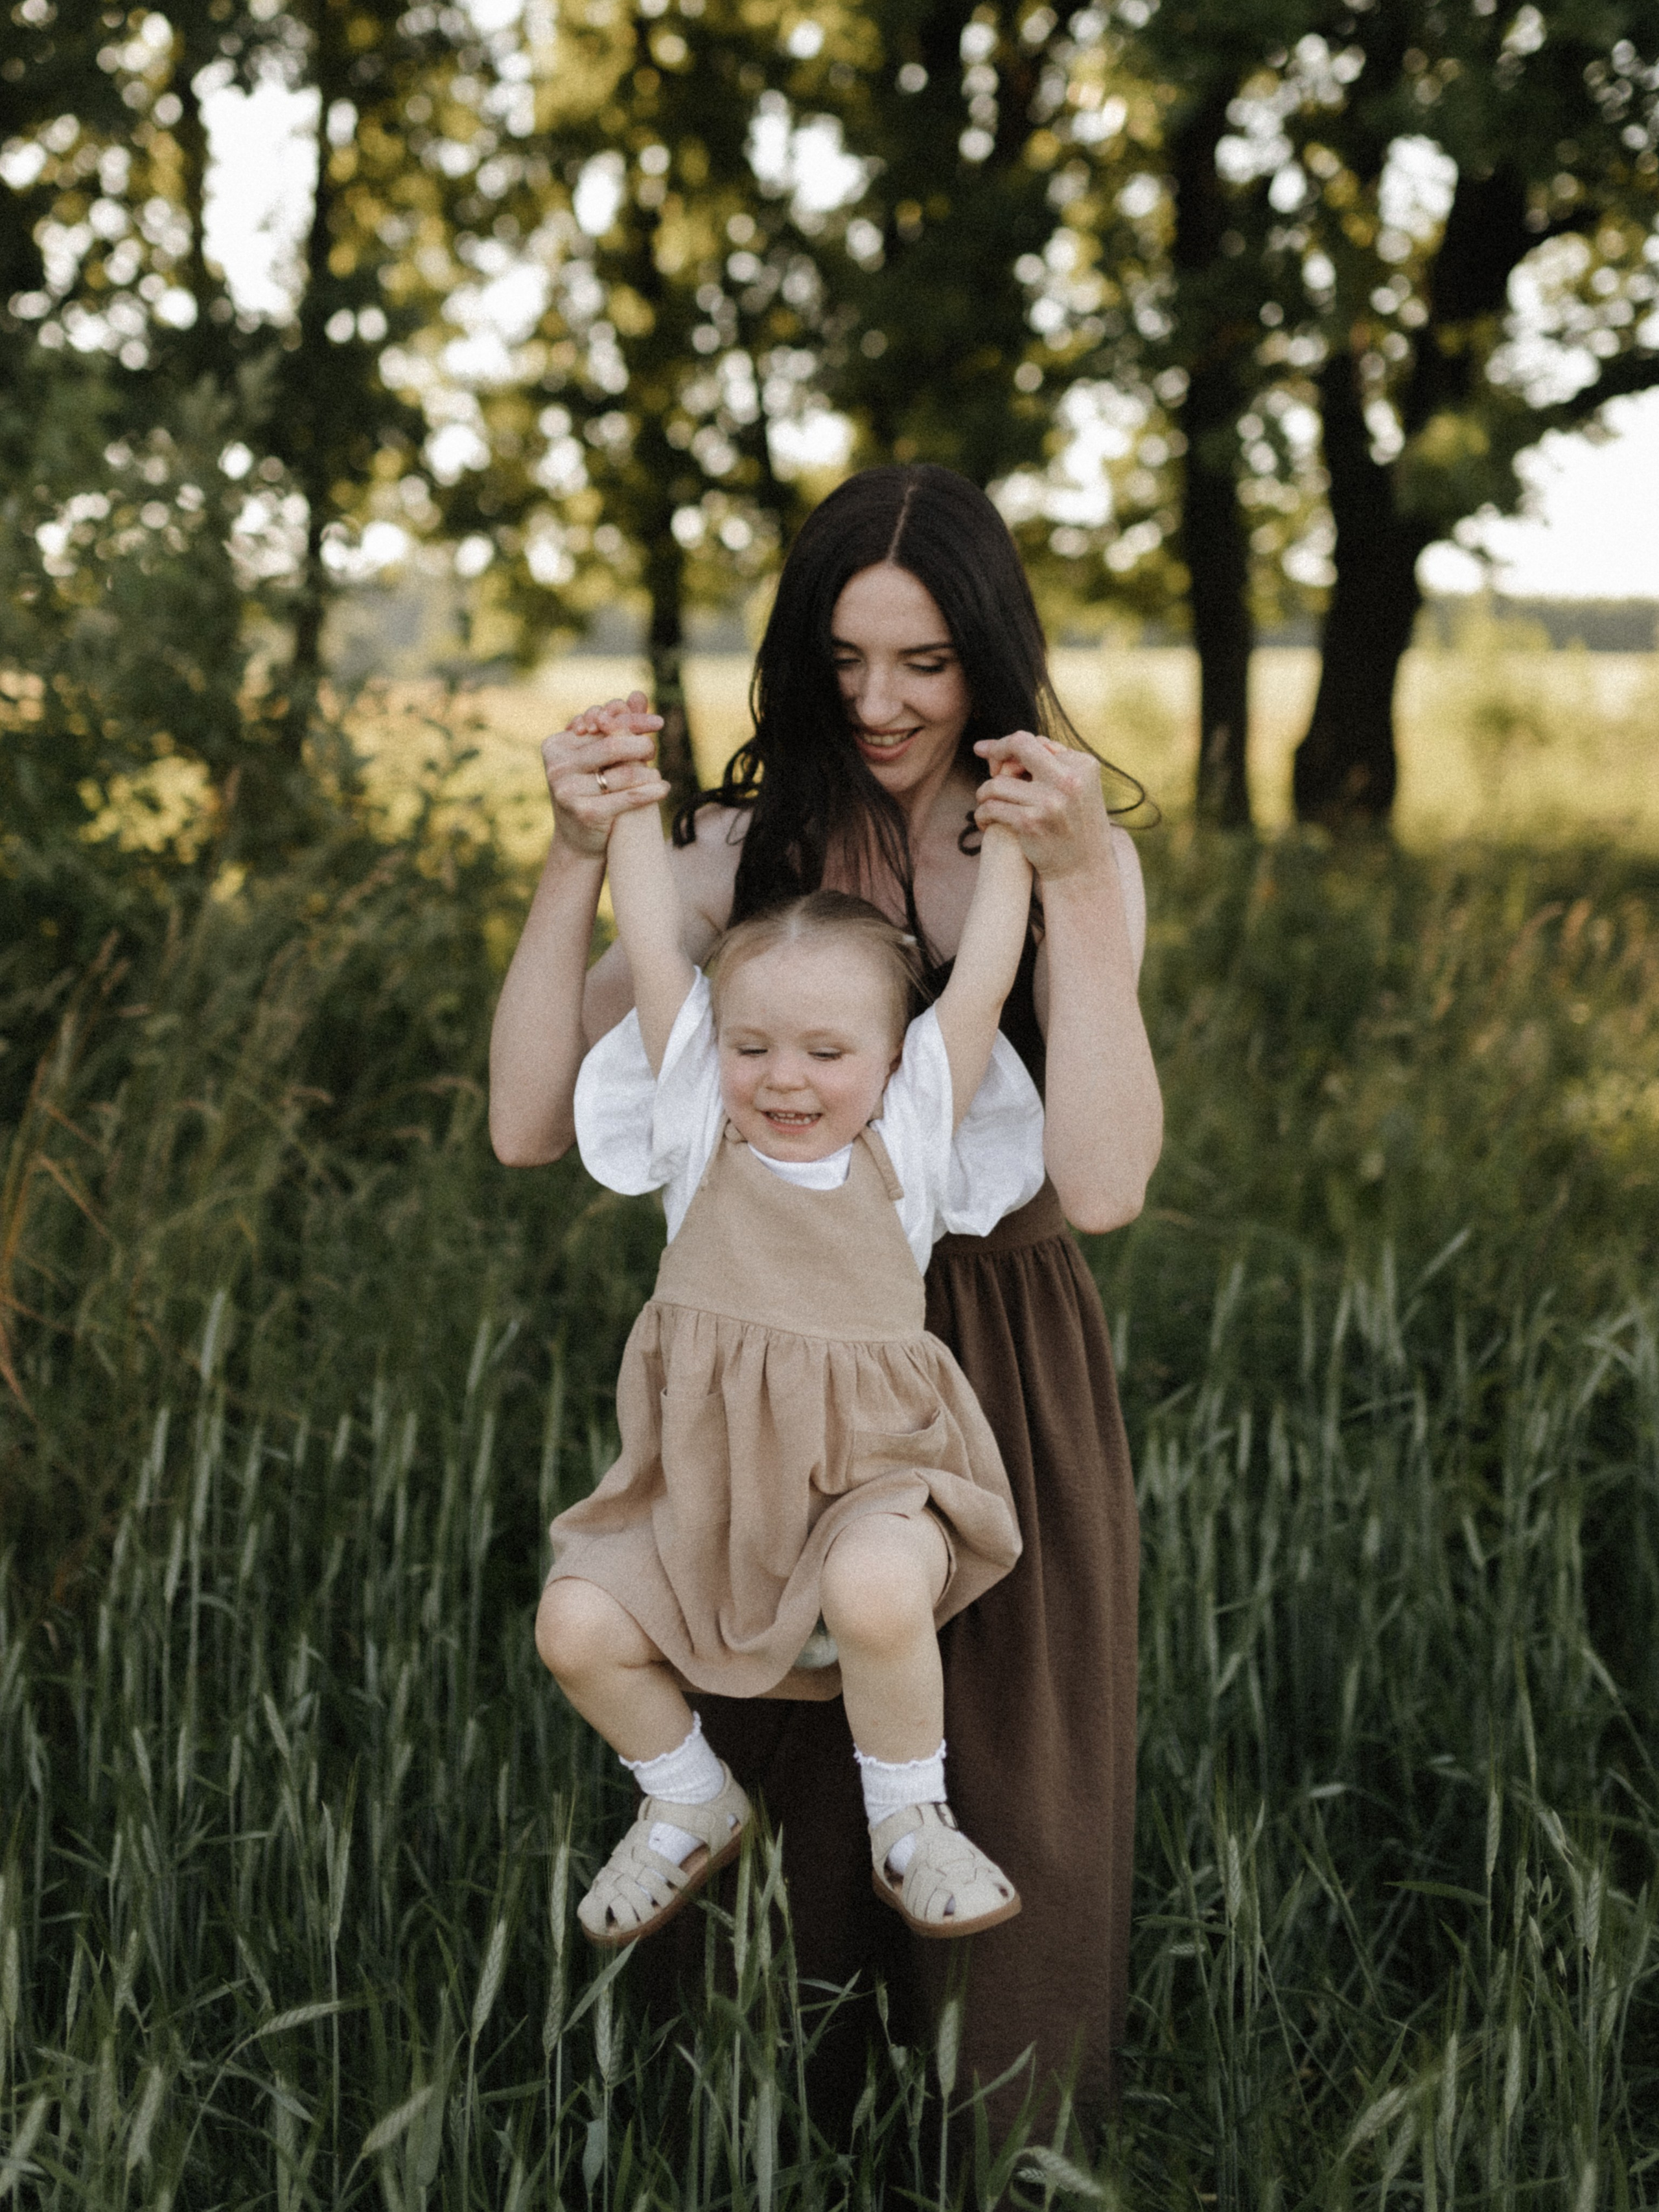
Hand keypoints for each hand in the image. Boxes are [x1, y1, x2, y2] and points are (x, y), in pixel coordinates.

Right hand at [543, 691, 668, 857]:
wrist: (578, 839)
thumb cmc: (589, 790)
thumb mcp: (596, 757)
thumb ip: (614, 727)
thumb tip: (637, 696)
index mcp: (556, 745)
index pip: (600, 724)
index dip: (631, 720)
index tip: (658, 722)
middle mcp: (557, 766)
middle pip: (612, 746)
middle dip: (640, 745)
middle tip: (653, 748)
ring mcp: (567, 791)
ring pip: (623, 773)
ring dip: (647, 771)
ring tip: (656, 773)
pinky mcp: (585, 813)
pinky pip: (628, 798)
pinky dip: (650, 791)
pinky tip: (664, 788)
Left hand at [972, 732, 1112, 882]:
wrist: (1083, 868)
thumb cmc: (1075, 824)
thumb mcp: (1077, 787)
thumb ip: (1053, 762)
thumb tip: (1016, 742)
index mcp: (1082, 765)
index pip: (1037, 742)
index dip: (1011, 745)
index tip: (990, 749)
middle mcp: (1068, 780)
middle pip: (1020, 746)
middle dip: (995, 748)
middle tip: (979, 751)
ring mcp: (1049, 801)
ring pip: (998, 783)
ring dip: (984, 792)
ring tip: (984, 800)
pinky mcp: (1030, 823)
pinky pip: (992, 808)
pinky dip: (983, 814)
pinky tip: (984, 821)